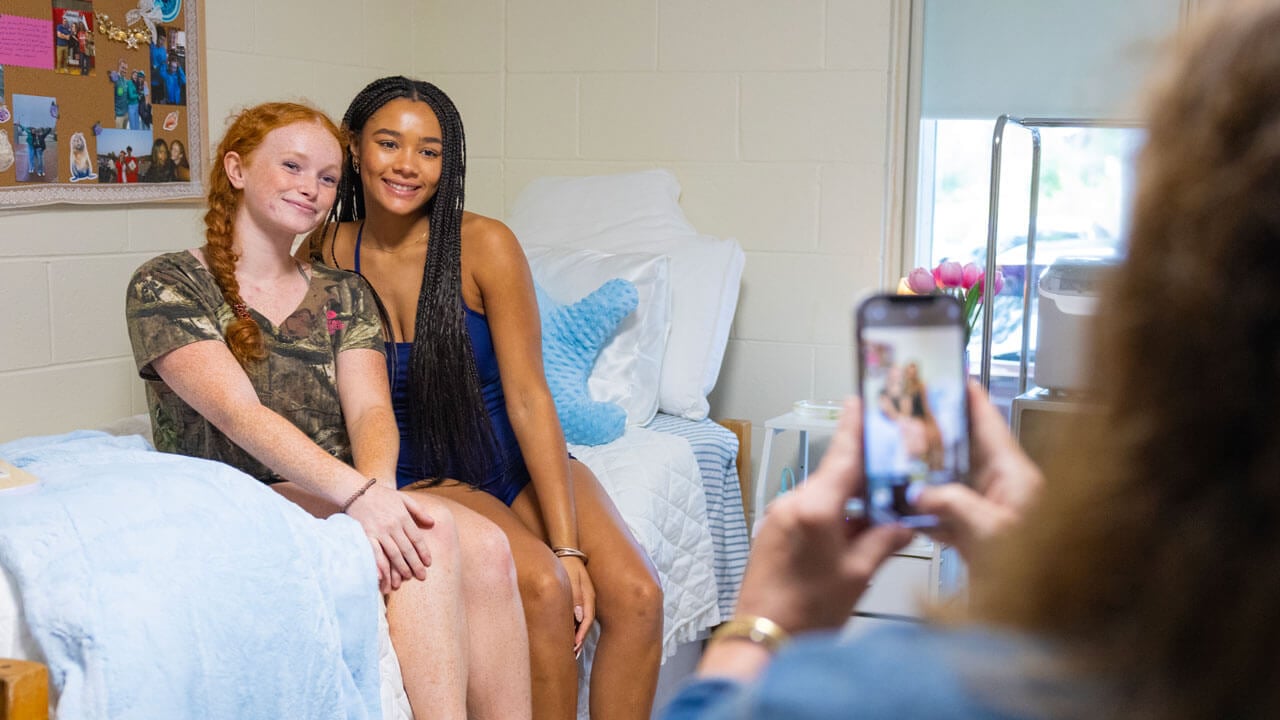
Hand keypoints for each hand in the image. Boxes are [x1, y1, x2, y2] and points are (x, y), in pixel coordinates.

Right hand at [345, 483, 435, 593]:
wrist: (356, 491)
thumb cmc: (381, 495)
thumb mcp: (403, 498)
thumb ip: (419, 511)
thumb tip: (432, 523)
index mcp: (403, 516)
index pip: (416, 538)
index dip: (423, 552)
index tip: (428, 563)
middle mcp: (392, 526)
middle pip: (406, 549)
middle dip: (414, 564)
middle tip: (421, 576)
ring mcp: (378, 532)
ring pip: (392, 554)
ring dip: (400, 568)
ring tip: (405, 578)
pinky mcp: (365, 535)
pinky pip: (374, 553)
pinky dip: (379, 565)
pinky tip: (383, 576)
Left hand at [558, 556, 595, 655]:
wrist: (566, 550)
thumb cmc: (567, 564)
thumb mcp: (571, 579)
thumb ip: (576, 597)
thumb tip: (579, 617)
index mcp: (588, 597)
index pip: (586, 620)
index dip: (581, 635)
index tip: (575, 647)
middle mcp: (588, 600)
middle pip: (585, 624)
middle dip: (580, 640)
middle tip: (573, 654)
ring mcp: (584, 598)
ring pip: (582, 621)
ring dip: (577, 635)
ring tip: (572, 649)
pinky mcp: (579, 597)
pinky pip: (578, 615)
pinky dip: (574, 626)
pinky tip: (569, 632)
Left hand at [738, 398, 913, 634]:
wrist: (762, 637)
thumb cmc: (805, 612)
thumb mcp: (858, 575)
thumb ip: (884, 541)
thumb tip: (904, 524)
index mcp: (815, 507)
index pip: (842, 456)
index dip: (856, 427)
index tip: (862, 401)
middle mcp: (793, 503)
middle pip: (836, 474)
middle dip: (867, 473)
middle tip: (896, 468)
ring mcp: (780, 516)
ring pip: (825, 494)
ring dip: (853, 499)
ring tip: (884, 510)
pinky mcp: (775, 531)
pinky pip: (811, 510)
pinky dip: (835, 514)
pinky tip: (857, 530)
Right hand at [913, 382, 1043, 563]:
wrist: (1044, 623)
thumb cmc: (1040, 576)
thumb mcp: (991, 533)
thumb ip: (954, 504)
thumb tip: (921, 491)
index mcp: (1016, 478)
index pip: (990, 425)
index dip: (969, 399)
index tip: (949, 375)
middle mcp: (1005, 490)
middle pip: (964, 450)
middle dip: (934, 435)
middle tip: (906, 418)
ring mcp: (991, 513)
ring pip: (951, 481)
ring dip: (924, 473)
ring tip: (895, 458)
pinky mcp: (979, 537)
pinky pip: (946, 512)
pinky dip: (924, 508)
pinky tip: (902, 507)